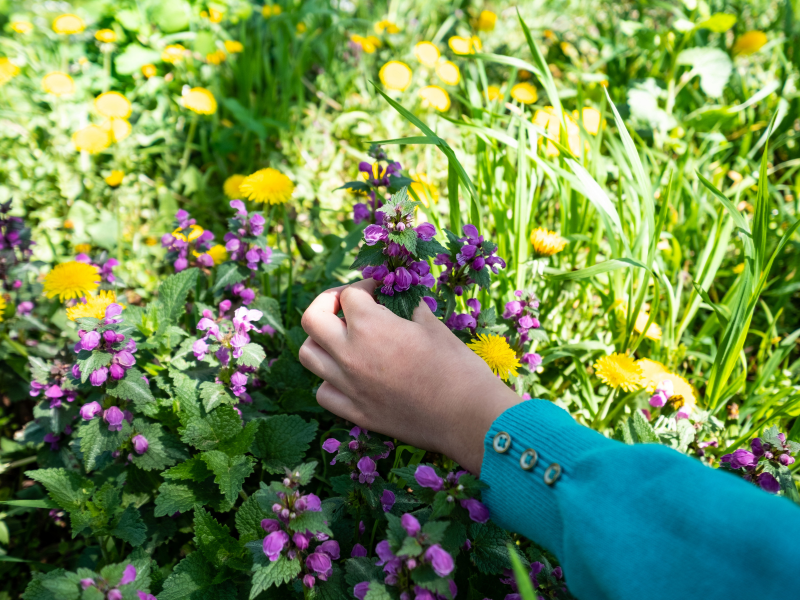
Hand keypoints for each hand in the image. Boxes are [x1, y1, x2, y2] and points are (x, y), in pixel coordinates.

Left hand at [298, 279, 520, 473]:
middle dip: (326, 304)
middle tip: (347, 305)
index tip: (379, 290)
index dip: (365, 287)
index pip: (350, 295)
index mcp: (370, 326)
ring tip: (342, 338)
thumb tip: (401, 301)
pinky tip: (348, 374)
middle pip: (312, 319)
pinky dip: (329, 379)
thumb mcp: (433, 326)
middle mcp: (350, 354)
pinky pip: (324, 392)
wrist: (467, 416)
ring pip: (309, 355)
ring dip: (321, 340)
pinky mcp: (355, 413)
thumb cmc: (457, 366)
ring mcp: (348, 386)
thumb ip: (409, 309)